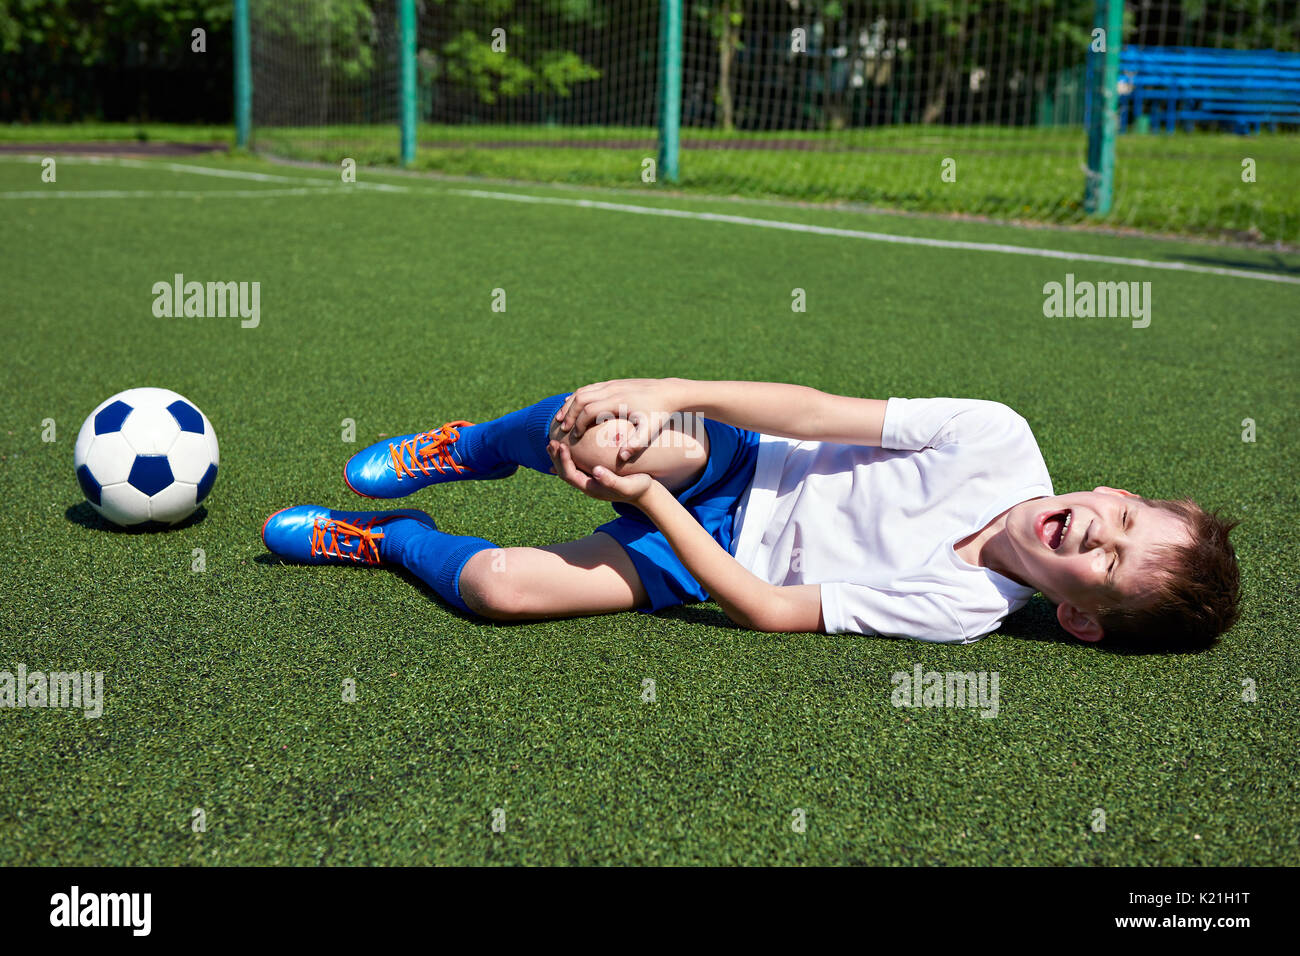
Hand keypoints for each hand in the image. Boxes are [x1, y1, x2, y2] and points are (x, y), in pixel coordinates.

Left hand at [547, 440, 655, 504]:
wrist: (646, 493)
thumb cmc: (638, 487)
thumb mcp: (627, 485)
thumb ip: (611, 480)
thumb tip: (595, 471)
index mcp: (591, 488)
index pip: (569, 475)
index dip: (563, 461)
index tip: (561, 445)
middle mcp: (588, 485)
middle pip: (564, 473)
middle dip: (556, 458)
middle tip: (551, 442)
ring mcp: (591, 481)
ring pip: (568, 470)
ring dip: (560, 458)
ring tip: (553, 444)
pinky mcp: (596, 475)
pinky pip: (577, 467)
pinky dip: (568, 458)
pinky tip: (567, 449)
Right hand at [554, 378, 683, 463]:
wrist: (670, 391)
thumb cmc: (660, 413)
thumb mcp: (650, 430)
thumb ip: (636, 444)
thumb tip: (621, 458)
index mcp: (617, 402)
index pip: (589, 411)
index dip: (578, 424)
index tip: (573, 437)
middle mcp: (612, 389)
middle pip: (581, 398)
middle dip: (568, 413)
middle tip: (561, 429)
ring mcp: (612, 384)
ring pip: (583, 391)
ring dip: (569, 404)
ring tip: (560, 418)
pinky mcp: (614, 382)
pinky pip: (590, 387)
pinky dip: (578, 396)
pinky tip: (572, 405)